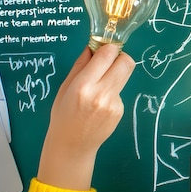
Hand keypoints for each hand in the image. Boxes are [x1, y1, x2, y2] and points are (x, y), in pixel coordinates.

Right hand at [37, 45, 134, 189]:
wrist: (72, 145)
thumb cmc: (63, 114)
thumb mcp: (65, 87)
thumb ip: (81, 65)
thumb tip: (92, 46)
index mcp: (83, 85)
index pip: (107, 55)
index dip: (108, 48)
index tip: (103, 50)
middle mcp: (101, 93)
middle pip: (126, 62)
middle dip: (120, 57)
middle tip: (109, 62)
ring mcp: (114, 103)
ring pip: (125, 75)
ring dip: (116, 74)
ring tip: (100, 85)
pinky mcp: (120, 110)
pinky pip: (120, 91)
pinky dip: (112, 91)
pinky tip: (100, 104)